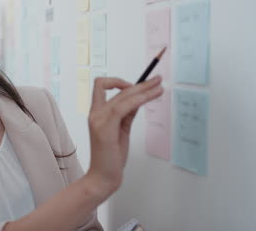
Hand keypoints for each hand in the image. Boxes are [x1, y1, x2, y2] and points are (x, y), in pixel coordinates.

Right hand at [86, 76, 162, 192]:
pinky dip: (138, 99)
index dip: (118, 81)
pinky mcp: (105, 127)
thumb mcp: (121, 131)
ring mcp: (99, 119)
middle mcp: (95, 113)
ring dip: (144, 89)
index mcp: (97, 113)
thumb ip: (126, 115)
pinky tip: (150, 97)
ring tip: (160, 87)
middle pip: (120, 90)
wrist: (102, 177)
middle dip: (142, 83)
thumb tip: (137, 101)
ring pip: (124, 95)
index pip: (102, 86)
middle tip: (158, 80)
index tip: (134, 85)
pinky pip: (123, 107)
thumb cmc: (110, 157)